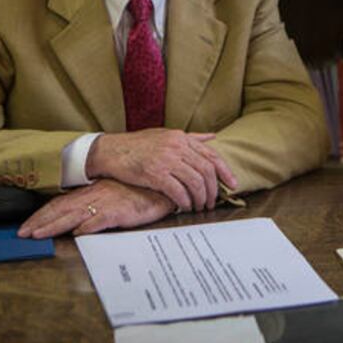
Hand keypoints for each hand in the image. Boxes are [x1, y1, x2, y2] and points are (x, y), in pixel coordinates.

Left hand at [17, 179, 173, 237]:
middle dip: (40, 222)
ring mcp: (107, 203)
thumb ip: (96, 207)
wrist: (163, 186)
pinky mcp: (121, 211)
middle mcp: (95, 196)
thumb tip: (77, 223)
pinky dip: (87, 227)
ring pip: (75, 215)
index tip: (26, 226)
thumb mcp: (114, 197)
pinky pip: (100, 220)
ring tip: (38, 235)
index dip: (42, 215)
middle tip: (22, 234)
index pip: (61, 203)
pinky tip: (76, 234)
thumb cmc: (140, 192)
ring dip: (55, 225)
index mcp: (91, 192)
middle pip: (61, 209)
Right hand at [85, 128, 237, 211]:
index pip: (211, 155)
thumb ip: (191, 138)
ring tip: (199, 207)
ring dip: (200, 198)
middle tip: (212, 202)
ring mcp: (165, 159)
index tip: (232, 185)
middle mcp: (176, 147)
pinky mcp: (154, 173)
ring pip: (194, 182)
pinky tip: (184, 207)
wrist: (110, 150)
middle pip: (206, 171)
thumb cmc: (138, 145)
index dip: (225, 171)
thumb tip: (213, 137)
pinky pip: (177, 190)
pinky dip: (184, 201)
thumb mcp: (166, 135)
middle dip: (213, 190)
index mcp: (181, 138)